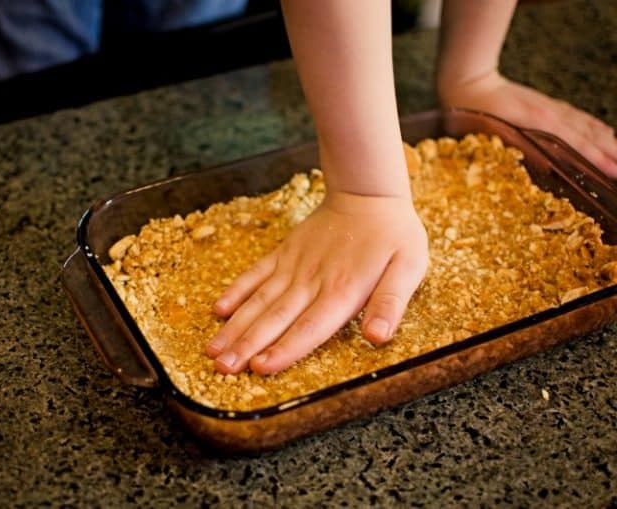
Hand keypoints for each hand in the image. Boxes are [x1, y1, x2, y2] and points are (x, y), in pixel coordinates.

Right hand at [206, 191, 428, 374]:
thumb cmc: (394, 234)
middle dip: (246, 345)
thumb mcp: (408, 267)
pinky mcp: (284, 253)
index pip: (309, 327)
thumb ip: (391, 303)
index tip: (260, 368)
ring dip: (235, 326)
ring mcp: (294, 265)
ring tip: (213, 350)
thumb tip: (378, 337)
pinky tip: (219, 310)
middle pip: (275, 318)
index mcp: (343, 290)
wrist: (367, 192)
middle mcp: (312, 280)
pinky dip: (237, 291)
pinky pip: (256, 274)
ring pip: (259, 300)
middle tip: (221, 368)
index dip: (284, 349)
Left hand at [440, 71, 616, 175]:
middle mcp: (550, 115)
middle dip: (609, 154)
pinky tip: (606, 134)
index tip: (613, 172)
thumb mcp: (487, 136)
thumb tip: (536, 165)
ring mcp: (550, 109)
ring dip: (606, 142)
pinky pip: (577, 117)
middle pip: (587, 136)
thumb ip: (514, 148)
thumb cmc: (470, 114)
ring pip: (586, 126)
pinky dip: (595, 127)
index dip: (595, 159)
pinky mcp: (547, 106)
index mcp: (538, 123)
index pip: (575, 144)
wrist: (468, 82)